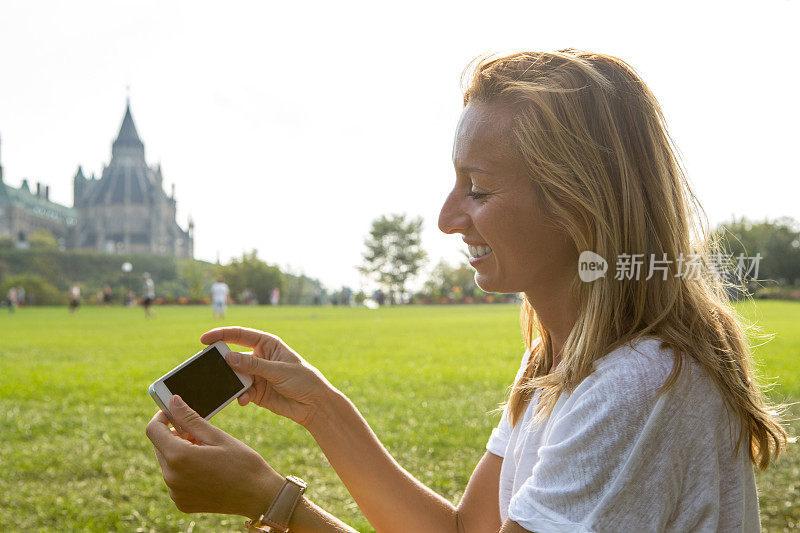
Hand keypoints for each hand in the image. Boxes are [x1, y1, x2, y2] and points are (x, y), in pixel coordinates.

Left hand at [145, 395, 280, 518]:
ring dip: (180, 453)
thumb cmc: (242, 462)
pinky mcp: (182, 503)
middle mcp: (172, 478)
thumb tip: (173, 401)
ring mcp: (176, 493)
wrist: (258, 495)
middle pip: (160, 446)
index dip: (161, 417)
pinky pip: (175, 479)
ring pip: (168, 462)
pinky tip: (207, 469)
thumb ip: (190, 418)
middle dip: (175, 436)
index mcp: (179, 457)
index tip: (174, 413)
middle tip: (201, 435)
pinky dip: (185, 470)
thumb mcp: (217, 436)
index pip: (153, 430)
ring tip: (207, 453)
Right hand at [201, 327, 334, 427]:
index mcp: (267, 344)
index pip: (240, 335)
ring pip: (234, 376)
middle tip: (206, 368)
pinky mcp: (255, 392)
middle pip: (233, 356)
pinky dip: (239, 396)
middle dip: (221, 362)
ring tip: (224, 387)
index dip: (221, 335)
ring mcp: (256, 375)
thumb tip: (228, 358)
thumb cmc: (304, 380)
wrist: (314, 405)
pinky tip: (243, 400)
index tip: (204, 339)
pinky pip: (240, 392)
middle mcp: (259, 357)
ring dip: (229, 382)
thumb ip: (254, 365)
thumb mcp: (279, 371)